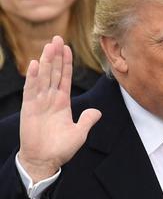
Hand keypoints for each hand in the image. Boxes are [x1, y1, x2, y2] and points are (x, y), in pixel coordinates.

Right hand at [18, 36, 100, 181]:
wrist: (44, 160)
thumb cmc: (61, 148)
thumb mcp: (79, 133)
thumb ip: (87, 121)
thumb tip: (97, 112)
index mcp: (62, 103)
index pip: (65, 78)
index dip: (66, 64)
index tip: (67, 48)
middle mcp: (50, 99)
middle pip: (54, 73)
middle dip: (56, 56)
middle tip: (57, 38)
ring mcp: (39, 102)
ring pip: (44, 77)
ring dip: (46, 61)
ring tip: (49, 46)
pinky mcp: (29, 109)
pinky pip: (31, 90)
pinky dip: (34, 78)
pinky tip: (35, 64)